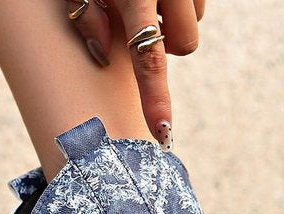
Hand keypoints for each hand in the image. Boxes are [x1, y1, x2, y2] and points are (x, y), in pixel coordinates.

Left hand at [67, 0, 205, 147]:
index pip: (149, 59)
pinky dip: (179, 1)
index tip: (161, 131)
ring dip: (173, 17)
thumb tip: (101, 54)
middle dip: (169, 43)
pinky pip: (197, 2)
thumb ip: (86, 12)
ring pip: (193, 21)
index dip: (156, 99)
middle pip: (186, 43)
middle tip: (140, 22)